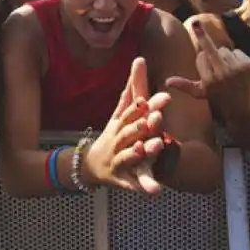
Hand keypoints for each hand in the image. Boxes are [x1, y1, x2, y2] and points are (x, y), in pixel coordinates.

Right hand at [84, 58, 170, 193]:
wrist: (90, 165)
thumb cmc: (112, 134)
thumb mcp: (120, 111)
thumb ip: (132, 87)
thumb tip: (140, 58)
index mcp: (120, 123)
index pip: (132, 112)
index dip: (144, 106)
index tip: (159, 97)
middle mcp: (118, 140)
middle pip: (131, 131)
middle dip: (144, 125)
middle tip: (159, 119)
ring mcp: (120, 159)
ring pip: (131, 156)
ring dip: (143, 151)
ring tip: (158, 145)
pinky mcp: (124, 178)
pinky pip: (134, 183)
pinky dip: (144, 187)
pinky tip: (156, 191)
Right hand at [167, 20, 249, 106]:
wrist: (241, 106)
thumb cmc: (217, 97)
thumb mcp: (199, 92)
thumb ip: (184, 85)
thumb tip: (167, 81)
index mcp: (209, 81)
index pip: (201, 57)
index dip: (202, 60)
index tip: (206, 69)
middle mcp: (222, 75)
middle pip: (210, 49)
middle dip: (201, 35)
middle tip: (195, 22)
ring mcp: (236, 69)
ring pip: (224, 50)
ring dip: (224, 56)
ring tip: (227, 70)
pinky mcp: (247, 65)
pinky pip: (236, 51)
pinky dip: (236, 57)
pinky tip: (237, 69)